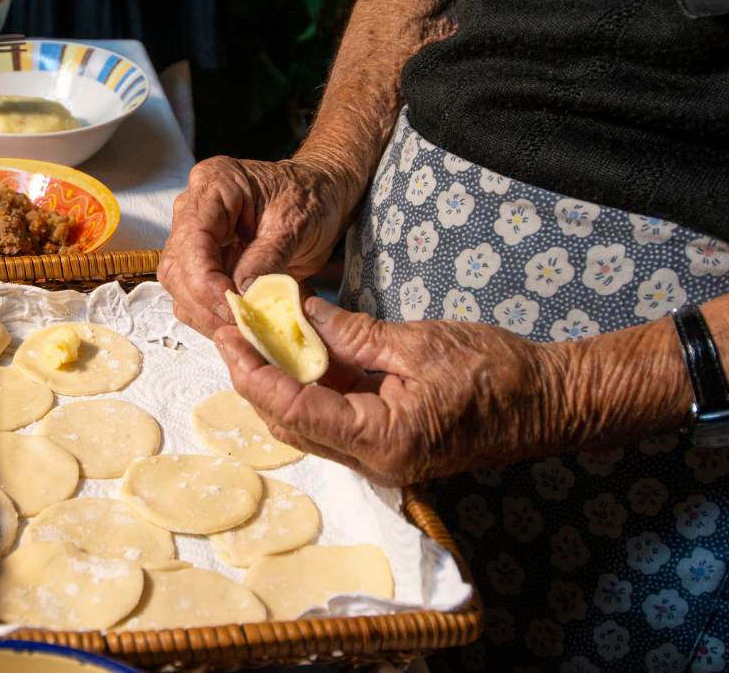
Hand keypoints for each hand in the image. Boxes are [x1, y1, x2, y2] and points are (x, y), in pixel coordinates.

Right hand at [159, 157, 349, 337]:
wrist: (322, 195)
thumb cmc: (310, 196)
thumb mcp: (295, 223)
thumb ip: (267, 257)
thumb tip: (242, 294)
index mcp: (213, 185)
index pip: (192, 242)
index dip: (206, 282)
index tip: (235, 308)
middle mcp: (194, 209)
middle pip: (177, 268)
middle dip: (204, 304)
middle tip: (240, 325)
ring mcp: (196, 236)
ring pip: (180, 287)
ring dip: (206, 314)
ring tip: (242, 328)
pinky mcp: (206, 260)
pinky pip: (195, 294)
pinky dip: (213, 314)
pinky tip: (239, 323)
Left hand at [214, 297, 686, 485]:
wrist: (549, 403)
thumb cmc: (495, 372)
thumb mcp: (418, 342)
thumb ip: (353, 334)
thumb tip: (302, 315)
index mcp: (381, 438)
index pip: (294, 409)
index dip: (252, 373)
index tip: (227, 338)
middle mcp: (373, 460)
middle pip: (291, 423)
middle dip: (255, 379)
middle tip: (233, 333)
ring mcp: (380, 457)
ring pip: (308, 424)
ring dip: (279, 384)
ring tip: (256, 338)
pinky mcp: (387, 444)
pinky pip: (334, 419)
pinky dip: (310, 388)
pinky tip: (298, 352)